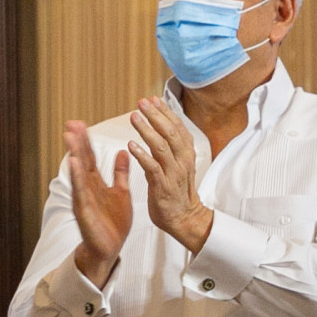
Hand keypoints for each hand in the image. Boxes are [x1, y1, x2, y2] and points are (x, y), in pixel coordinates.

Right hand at [64, 121, 130, 286]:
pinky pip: (81, 191)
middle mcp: (88, 188)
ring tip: (69, 137)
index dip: (86, 140)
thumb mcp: (121, 193)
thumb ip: (120, 173)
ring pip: (79, 173)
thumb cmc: (113, 223)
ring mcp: (84, 198)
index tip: (80, 123)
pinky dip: (77, 177)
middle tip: (71, 123)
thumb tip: (123, 152)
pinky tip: (75, 163)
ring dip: (74, 154)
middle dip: (77, 142)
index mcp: (97, 183)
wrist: (110, 248)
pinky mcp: (84, 210)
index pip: (90, 157)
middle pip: (82, 160)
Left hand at [128, 97, 213, 252]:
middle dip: (156, 116)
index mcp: (186, 154)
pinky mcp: (163, 186)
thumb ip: (171, 146)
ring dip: (147, 130)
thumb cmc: (177, 190)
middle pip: (170, 133)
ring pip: (161, 147)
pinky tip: (131, 144)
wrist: (184, 218)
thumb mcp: (178, 164)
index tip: (153, 99)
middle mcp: (182, 160)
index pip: (177, 128)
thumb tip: (163, 125)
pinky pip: (152, 168)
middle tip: (141, 102)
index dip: (166, 112)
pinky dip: (142, 155)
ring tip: (133, 117)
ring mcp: (173, 173)